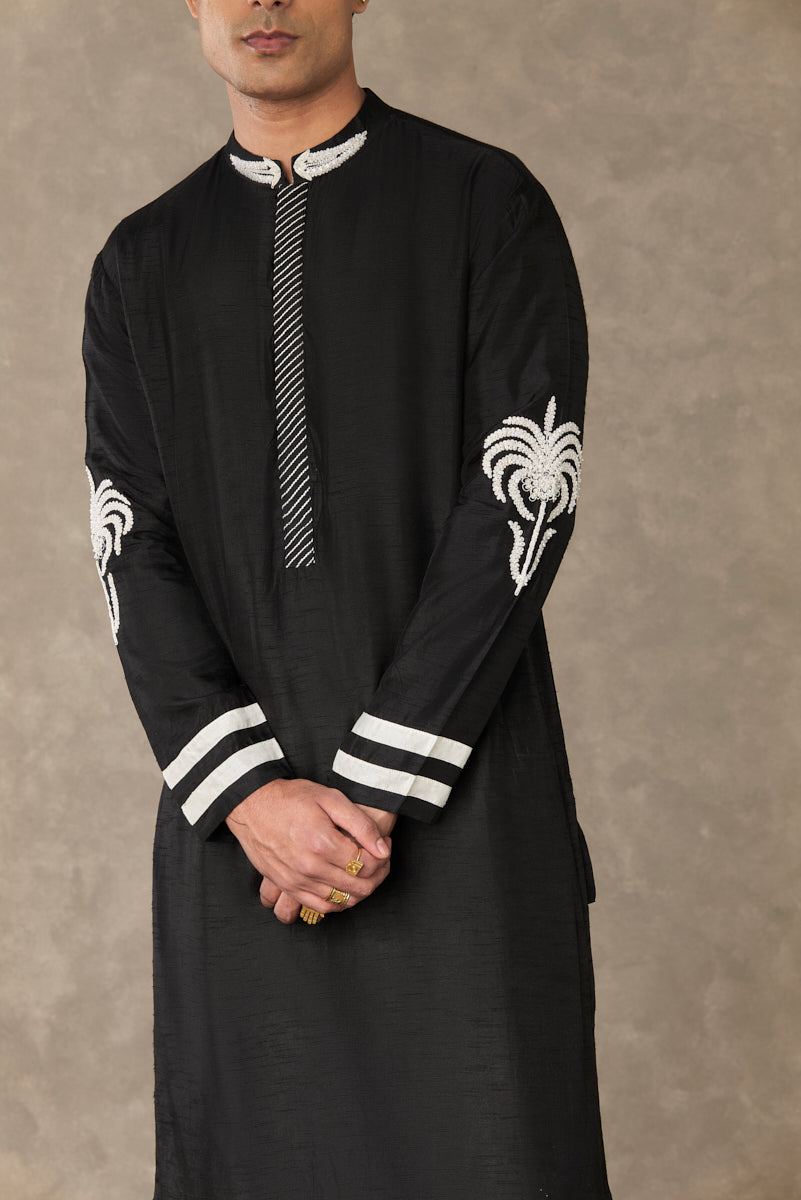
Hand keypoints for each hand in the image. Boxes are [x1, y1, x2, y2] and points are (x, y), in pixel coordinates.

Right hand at [260, 801, 399, 919]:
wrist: (251, 804)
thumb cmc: (291, 797)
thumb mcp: (330, 798)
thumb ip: (360, 824)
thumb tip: (383, 849)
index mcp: (323, 843)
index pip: (366, 864)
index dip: (382, 857)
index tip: (383, 845)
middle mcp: (310, 867)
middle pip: (357, 886)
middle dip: (377, 875)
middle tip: (379, 860)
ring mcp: (296, 880)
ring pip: (341, 901)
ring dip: (360, 891)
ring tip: (365, 873)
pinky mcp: (286, 886)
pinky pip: (319, 907)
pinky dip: (338, 903)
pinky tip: (344, 889)